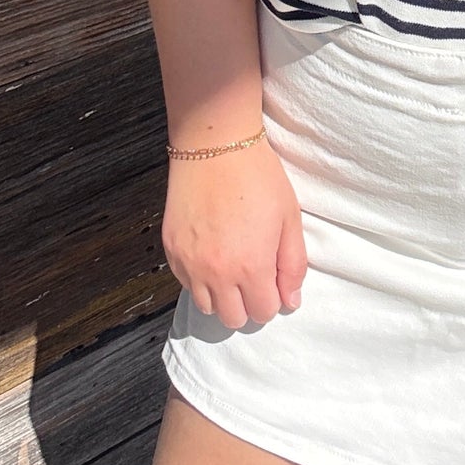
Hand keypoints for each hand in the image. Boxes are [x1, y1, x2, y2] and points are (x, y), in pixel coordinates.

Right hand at [162, 130, 307, 330]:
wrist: (214, 145)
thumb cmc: (257, 176)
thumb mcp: (289, 218)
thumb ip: (293, 265)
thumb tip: (291, 300)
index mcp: (251, 267)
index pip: (264, 313)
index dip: (273, 298)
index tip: (273, 278)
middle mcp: (216, 273)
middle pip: (233, 319)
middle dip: (248, 303)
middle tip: (254, 274)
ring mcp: (189, 263)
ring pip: (206, 307)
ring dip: (221, 295)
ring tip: (231, 264)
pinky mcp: (171, 250)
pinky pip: (185, 284)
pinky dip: (199, 278)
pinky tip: (211, 252)